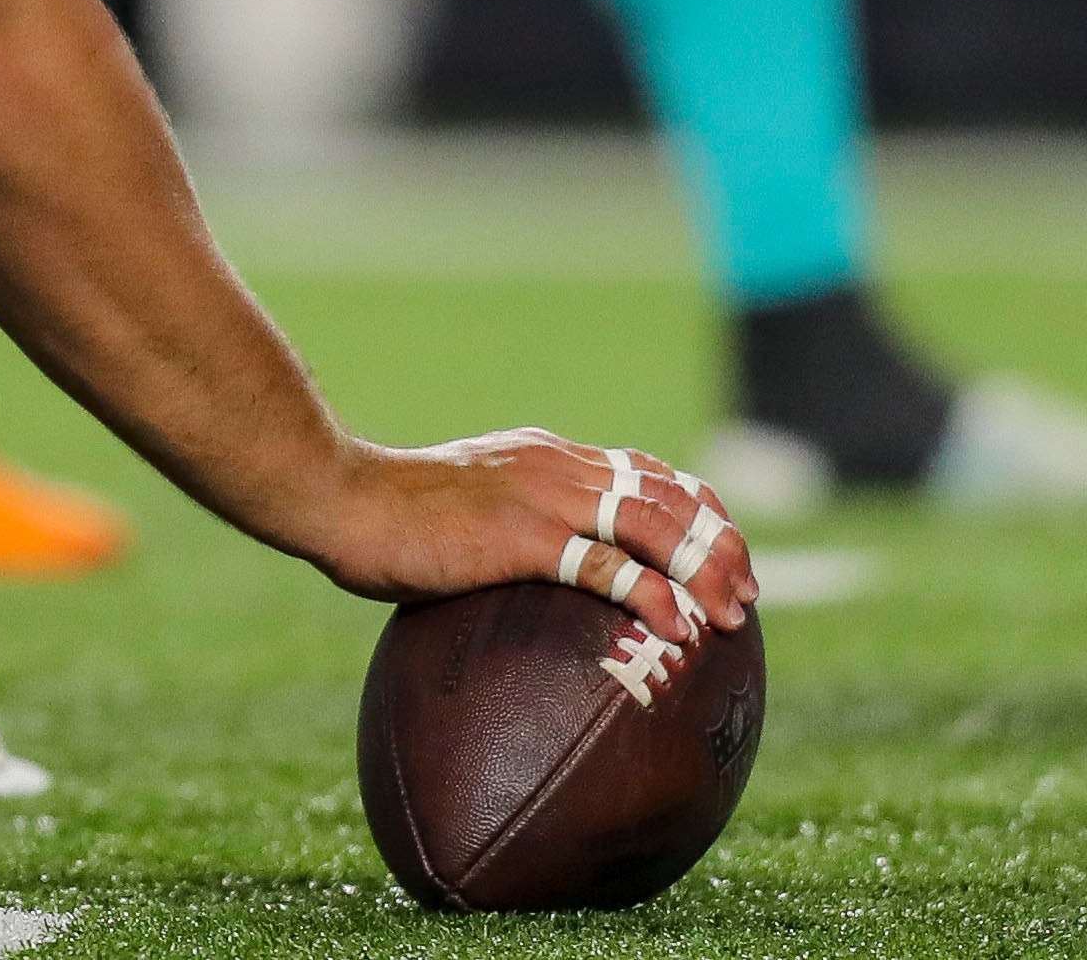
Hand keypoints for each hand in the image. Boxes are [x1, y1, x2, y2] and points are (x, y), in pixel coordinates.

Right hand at [308, 430, 758, 641]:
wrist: (341, 497)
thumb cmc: (386, 514)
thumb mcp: (463, 506)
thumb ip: (506, 522)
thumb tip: (530, 568)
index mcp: (547, 457)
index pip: (647, 471)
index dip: (698, 509)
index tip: (724, 553)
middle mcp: (558, 467)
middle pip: (668, 494)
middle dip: (720, 543)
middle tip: (745, 594)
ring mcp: (543, 498)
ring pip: (653, 525)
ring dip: (703, 570)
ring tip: (730, 614)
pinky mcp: (523, 536)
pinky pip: (606, 568)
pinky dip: (653, 597)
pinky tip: (677, 629)